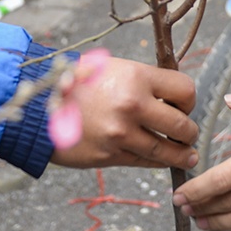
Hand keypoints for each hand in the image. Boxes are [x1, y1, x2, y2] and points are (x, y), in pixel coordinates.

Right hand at [50, 57, 199, 170]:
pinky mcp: (111, 155)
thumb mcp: (111, 68)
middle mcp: (132, 105)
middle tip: (189, 133)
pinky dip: (159, 162)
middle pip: (182, 125)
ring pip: (167, 150)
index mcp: (136, 77)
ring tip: (187, 154)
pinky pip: (145, 161)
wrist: (40, 107)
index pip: (185, 90)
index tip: (185, 105)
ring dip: (181, 153)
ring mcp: (121, 134)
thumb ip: (142, 80)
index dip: (189, 100)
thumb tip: (170, 93)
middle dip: (190, 132)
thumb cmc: (77, 83)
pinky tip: (165, 160)